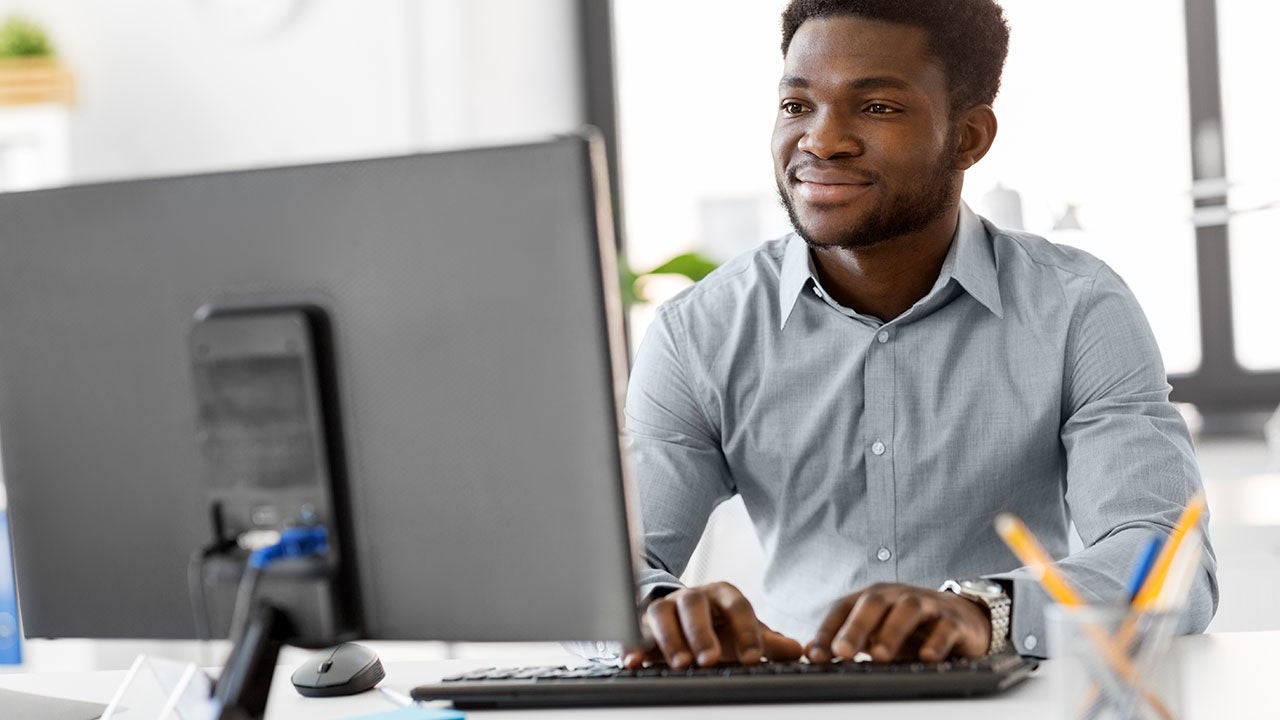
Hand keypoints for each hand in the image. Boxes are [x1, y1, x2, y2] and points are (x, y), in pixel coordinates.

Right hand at [622, 581, 803, 668]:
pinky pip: (634, 630)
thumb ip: (768, 641)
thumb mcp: (743, 632)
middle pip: (695, 606)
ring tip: (680, 664)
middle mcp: (692, 596)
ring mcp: (665, 607)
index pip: (738, 606)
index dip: (746, 631)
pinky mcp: (641, 622)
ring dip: (670, 638)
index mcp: (722, 595)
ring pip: (662, 613)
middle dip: (702, 633)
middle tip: (709, 659)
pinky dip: (632, 645)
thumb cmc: (718, 626)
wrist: (682, 614)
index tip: (754, 658)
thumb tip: (798, 650)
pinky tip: (634, 661)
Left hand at [806, 583, 990, 663]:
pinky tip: (926, 657)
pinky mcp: (954, 620)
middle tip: (843, 652)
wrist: (962, 619)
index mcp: (873, 598)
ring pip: (908, 610)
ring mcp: (927, 605)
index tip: (815, 656)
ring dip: (892, 632)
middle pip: (873, 603)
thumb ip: (846, 641)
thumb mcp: (877, 633)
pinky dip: (936, 641)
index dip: (827, 631)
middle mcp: (897, 596)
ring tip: (879, 656)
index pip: (843, 608)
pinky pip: (945, 627)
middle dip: (855, 627)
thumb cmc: (911, 628)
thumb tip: (810, 652)